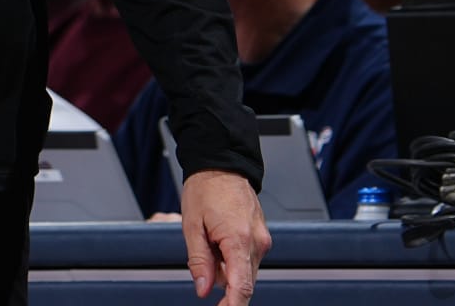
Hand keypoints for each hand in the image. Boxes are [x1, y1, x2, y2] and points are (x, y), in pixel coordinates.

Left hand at [180, 169, 269, 303]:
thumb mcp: (192, 226)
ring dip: (226, 266)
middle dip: (222, 278)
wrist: (221, 164)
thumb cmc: (205, 189)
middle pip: (243, 281)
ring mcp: (262, 239)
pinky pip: (248, 257)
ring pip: (244, 270)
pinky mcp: (262, 236)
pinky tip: (220, 238)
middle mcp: (257, 242)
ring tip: (210, 238)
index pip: (242, 286)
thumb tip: (203, 289)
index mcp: (239, 240)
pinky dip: (233, 256)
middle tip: (204, 252)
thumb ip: (199, 261)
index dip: (233, 305)